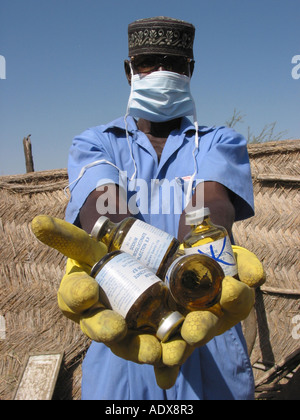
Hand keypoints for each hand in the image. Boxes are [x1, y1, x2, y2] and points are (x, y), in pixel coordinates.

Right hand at [31, 215, 182, 384]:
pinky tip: (183, 344)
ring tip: (157, 350)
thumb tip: (37, 222)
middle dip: (106, 329)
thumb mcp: (87, 247)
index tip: (88, 289)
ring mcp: (124, 333)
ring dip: (142, 350)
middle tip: (117, 328)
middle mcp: (98, 319)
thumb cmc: (103, 260)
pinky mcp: (151, 338)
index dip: (78, 294)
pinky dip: (170, 350)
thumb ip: (67, 238)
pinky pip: (160, 349)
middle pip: (100, 328)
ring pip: (129, 346)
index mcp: (79, 295)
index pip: (73, 296)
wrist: (135, 270)